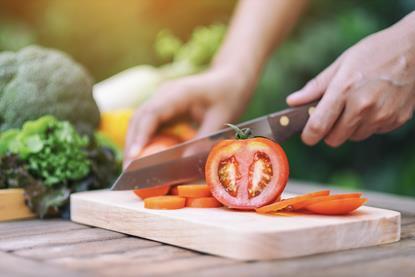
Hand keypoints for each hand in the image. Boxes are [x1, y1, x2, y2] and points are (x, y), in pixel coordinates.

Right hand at [124, 67, 253, 164]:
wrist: (229, 79)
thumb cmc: (228, 96)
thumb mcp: (221, 119)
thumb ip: (203, 141)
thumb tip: (184, 163)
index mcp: (178, 93)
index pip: (151, 113)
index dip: (140, 135)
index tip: (134, 156)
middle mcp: (164, 94)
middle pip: (139, 118)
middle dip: (132, 144)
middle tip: (129, 171)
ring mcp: (161, 100)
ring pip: (140, 121)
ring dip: (135, 143)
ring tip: (133, 168)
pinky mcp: (163, 108)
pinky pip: (148, 124)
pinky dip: (144, 140)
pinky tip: (145, 158)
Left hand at [287, 13, 414, 146]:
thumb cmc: (374, 53)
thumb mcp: (341, 64)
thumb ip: (316, 86)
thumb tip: (292, 101)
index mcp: (344, 90)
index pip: (318, 126)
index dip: (309, 136)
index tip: (307, 136)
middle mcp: (362, 106)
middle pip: (334, 139)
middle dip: (328, 132)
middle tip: (332, 116)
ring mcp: (381, 115)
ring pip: (354, 137)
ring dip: (350, 128)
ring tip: (356, 105)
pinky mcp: (396, 120)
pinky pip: (373, 131)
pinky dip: (369, 124)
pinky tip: (374, 104)